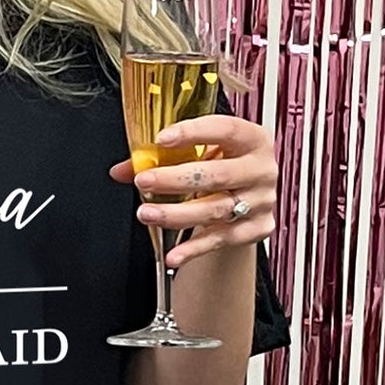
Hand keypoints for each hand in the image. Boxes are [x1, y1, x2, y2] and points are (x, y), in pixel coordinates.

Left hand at [109, 113, 277, 268]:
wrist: (249, 195)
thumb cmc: (223, 164)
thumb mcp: (200, 151)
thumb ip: (163, 156)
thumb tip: (122, 170)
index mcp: (251, 139)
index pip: (225, 129)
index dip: (194, 133)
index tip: (162, 139)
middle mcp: (261, 169)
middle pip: (217, 175)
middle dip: (175, 179)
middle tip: (144, 181)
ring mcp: (261, 201)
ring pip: (216, 210)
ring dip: (177, 214)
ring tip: (147, 213)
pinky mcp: (257, 229)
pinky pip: (221, 239)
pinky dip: (194, 249)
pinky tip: (173, 254)